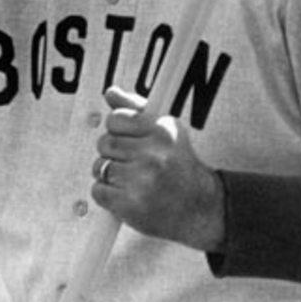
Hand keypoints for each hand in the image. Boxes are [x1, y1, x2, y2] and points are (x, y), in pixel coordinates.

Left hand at [91, 86, 225, 251]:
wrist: (201, 209)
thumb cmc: (179, 167)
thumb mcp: (166, 132)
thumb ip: (136, 109)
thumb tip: (111, 92)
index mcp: (162, 132)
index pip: (116, 118)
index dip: (118, 129)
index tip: (130, 139)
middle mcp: (154, 155)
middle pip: (105, 143)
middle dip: (113, 153)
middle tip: (133, 163)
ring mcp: (142, 181)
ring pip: (100, 167)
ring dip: (109, 175)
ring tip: (132, 181)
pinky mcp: (130, 205)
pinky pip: (98, 191)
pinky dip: (107, 195)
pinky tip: (127, 195)